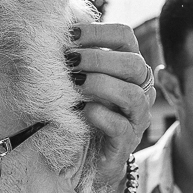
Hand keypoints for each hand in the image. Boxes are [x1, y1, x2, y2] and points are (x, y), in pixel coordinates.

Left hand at [68, 22, 153, 192]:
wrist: (90, 160)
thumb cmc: (83, 113)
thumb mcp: (80, 81)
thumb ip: (76, 59)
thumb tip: (52, 32)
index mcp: (128, 68)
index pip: (126, 37)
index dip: (99, 31)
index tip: (70, 35)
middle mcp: (140, 90)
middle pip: (134, 64)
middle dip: (99, 59)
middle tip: (70, 61)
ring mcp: (137, 118)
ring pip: (132, 95)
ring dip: (101, 85)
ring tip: (75, 84)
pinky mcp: (126, 143)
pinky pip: (122, 126)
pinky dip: (101, 116)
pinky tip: (83, 111)